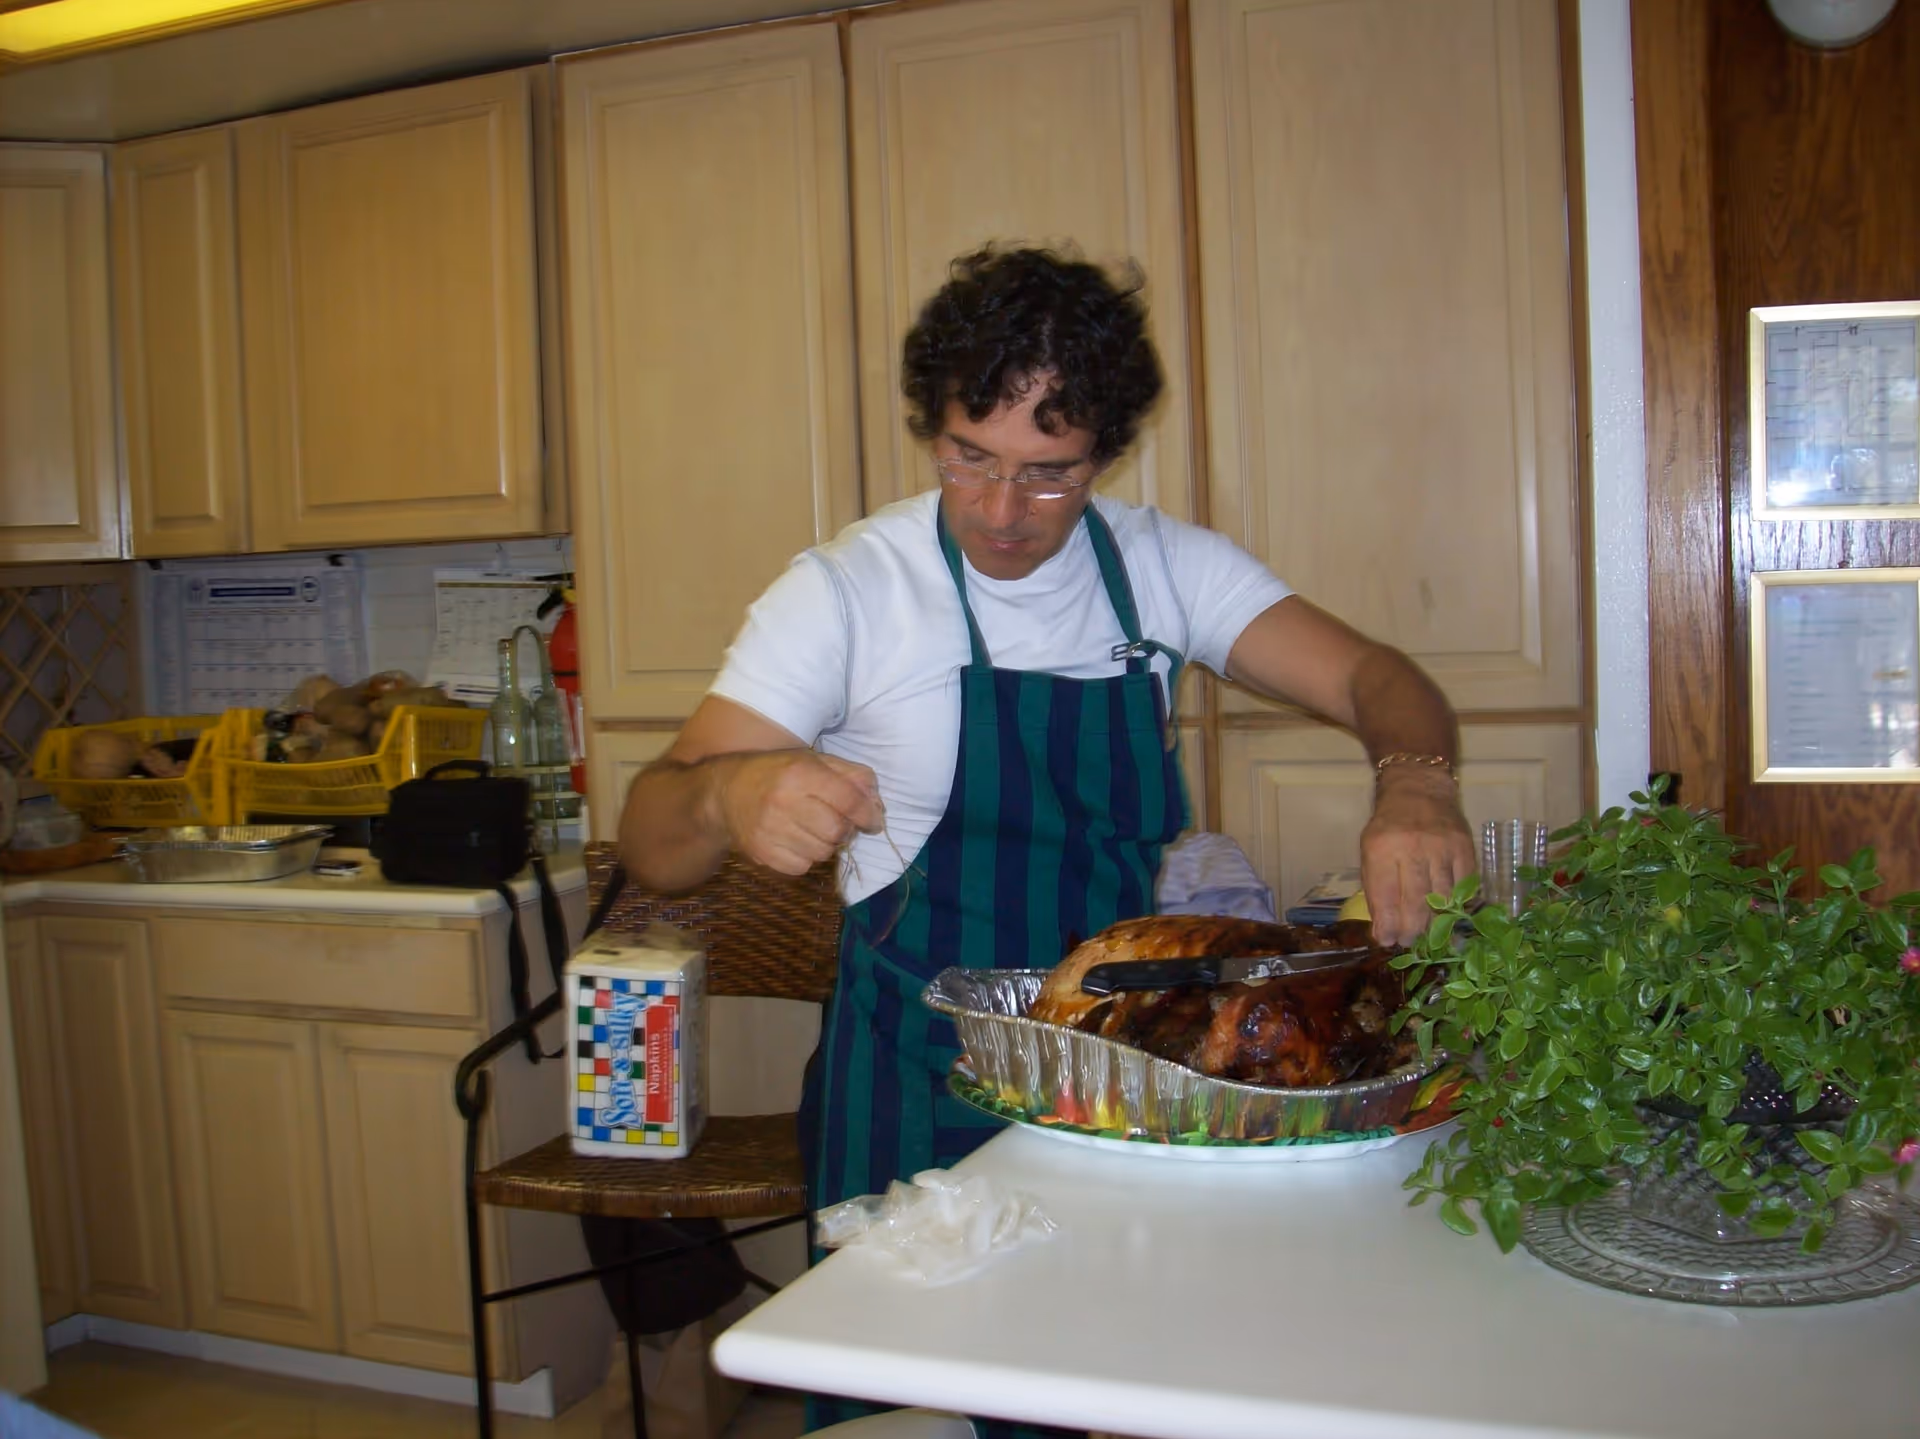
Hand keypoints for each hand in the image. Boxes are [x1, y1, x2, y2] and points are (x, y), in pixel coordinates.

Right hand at [713, 751, 884, 875]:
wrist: (726, 792)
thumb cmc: (778, 774)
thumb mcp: (814, 761)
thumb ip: (851, 776)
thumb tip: (877, 805)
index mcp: (801, 773)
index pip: (848, 800)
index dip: (868, 814)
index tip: (872, 821)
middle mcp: (784, 801)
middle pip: (837, 831)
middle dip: (845, 830)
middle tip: (837, 823)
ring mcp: (770, 830)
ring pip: (822, 853)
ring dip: (825, 844)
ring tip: (813, 829)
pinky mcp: (761, 852)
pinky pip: (802, 867)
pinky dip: (806, 858)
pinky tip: (796, 840)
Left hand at [1359, 770, 1474, 946]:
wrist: (1419, 790)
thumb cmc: (1389, 826)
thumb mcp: (1370, 851)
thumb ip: (1375, 888)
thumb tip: (1383, 930)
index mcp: (1382, 848)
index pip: (1385, 896)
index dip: (1388, 924)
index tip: (1388, 941)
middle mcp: (1413, 847)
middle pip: (1416, 901)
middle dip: (1412, 929)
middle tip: (1409, 942)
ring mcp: (1442, 847)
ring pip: (1442, 898)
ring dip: (1435, 923)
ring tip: (1428, 935)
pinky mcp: (1464, 847)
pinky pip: (1464, 886)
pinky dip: (1457, 904)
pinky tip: (1450, 915)